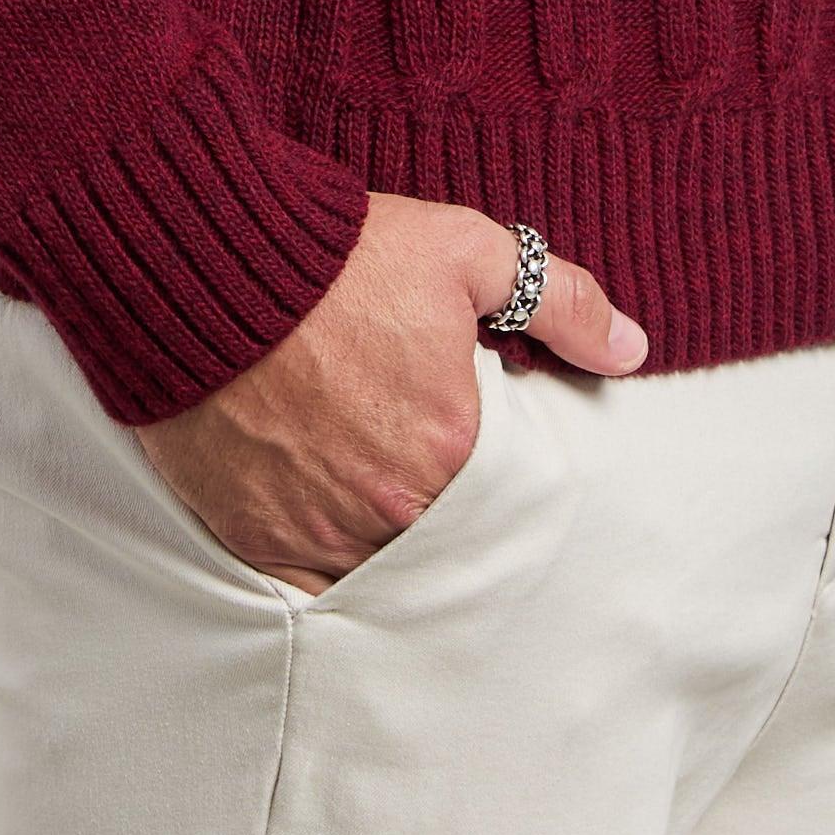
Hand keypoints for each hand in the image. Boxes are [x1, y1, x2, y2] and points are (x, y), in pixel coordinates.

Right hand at [135, 192, 647, 591]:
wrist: (205, 263)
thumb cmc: (334, 255)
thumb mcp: (463, 250)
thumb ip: (558, 299)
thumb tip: (630, 347)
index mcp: (453, 446)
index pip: (507, 488)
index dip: (493, 459)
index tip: (471, 430)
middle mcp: (394, 508)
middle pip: (444, 530)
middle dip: (441, 499)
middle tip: (418, 457)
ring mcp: (321, 531)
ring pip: (380, 563)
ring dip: (385, 535)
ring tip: (372, 484)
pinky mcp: (257, 539)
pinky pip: (309, 584)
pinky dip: (322, 561)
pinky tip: (327, 521)